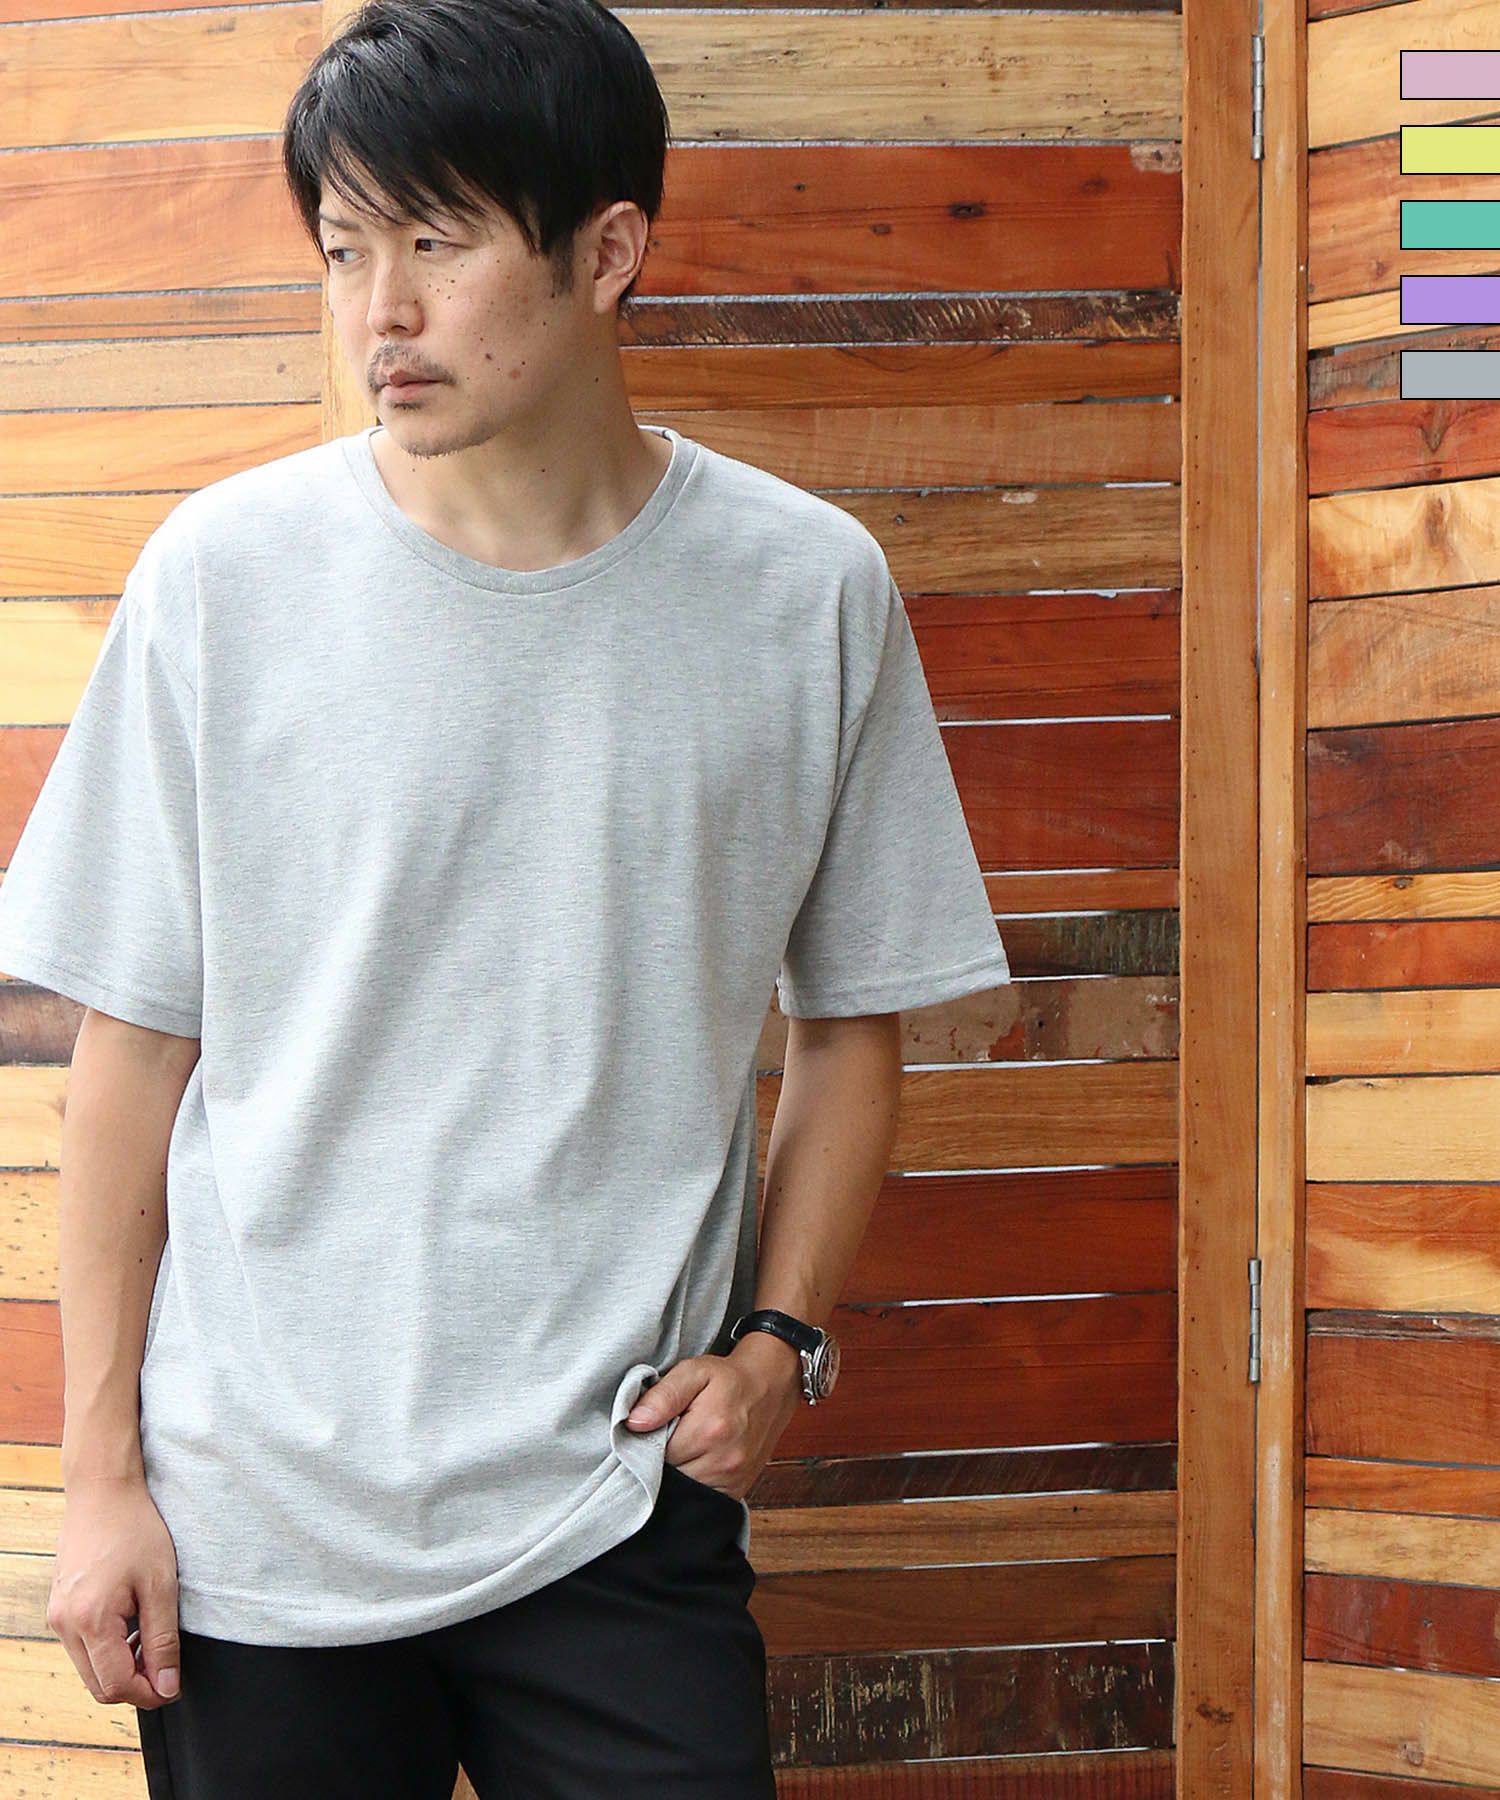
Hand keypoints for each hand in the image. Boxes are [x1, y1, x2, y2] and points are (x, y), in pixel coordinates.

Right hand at [48, 1473, 182, 1708]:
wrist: (103, 1491)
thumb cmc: (135, 1529)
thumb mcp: (161, 1584)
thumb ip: (163, 1640)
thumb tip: (167, 1686)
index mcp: (89, 1621)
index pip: (115, 1685)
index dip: (148, 1693)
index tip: (173, 1687)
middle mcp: (64, 1625)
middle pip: (98, 1685)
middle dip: (134, 1684)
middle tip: (165, 1665)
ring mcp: (57, 1617)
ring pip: (89, 1668)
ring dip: (120, 1667)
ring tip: (150, 1638)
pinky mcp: (58, 1608)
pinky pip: (81, 1647)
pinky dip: (107, 1649)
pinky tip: (131, 1625)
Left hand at [622, 1337, 802, 1501]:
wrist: (770, 1386)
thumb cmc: (729, 1378)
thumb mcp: (693, 1372)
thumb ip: (662, 1396)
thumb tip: (633, 1423)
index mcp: (708, 1431)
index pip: (654, 1454)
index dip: (649, 1440)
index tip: (657, 1425)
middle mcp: (723, 1461)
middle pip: (668, 1475)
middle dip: (663, 1458)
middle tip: (673, 1432)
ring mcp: (733, 1479)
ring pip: (682, 1490)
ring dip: (678, 1471)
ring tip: (687, 1444)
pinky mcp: (737, 1490)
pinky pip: (701, 1497)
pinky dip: (694, 1481)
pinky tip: (698, 1458)